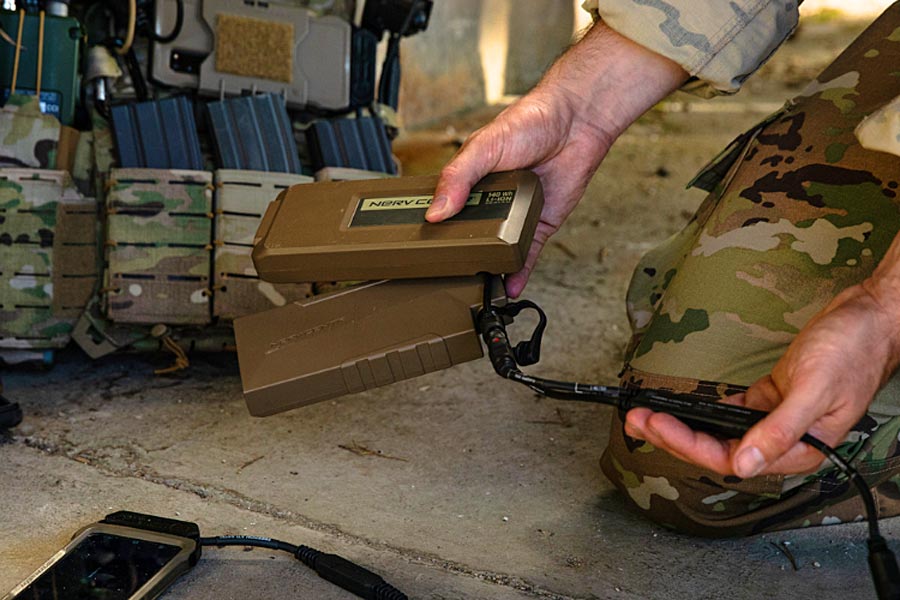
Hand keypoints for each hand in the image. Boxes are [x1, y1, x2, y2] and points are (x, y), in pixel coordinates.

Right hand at [425, 22, 686, 297]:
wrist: (575, 123)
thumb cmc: (529, 122)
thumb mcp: (483, 146)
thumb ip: (459, 177)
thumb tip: (436, 212)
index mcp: (470, 181)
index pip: (445, 210)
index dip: (432, 229)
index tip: (417, 250)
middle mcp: (491, 201)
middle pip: (470, 235)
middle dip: (458, 255)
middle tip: (440, 276)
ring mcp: (516, 216)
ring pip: (497, 249)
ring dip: (487, 267)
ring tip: (471, 289)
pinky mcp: (540, 226)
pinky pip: (527, 255)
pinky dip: (518, 273)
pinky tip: (507, 289)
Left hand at [625, 281, 899, 477]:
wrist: (870, 317)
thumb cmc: (852, 351)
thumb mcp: (814, 391)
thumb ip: (778, 430)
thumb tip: (743, 463)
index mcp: (798, 449)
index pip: (730, 459)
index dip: (689, 445)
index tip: (657, 426)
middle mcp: (783, 441)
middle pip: (718, 449)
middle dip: (674, 437)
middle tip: (637, 420)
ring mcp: (774, 419)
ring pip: (719, 431)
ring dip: (684, 424)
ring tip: (648, 414)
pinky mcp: (771, 398)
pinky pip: (730, 412)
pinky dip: (704, 409)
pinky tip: (680, 407)